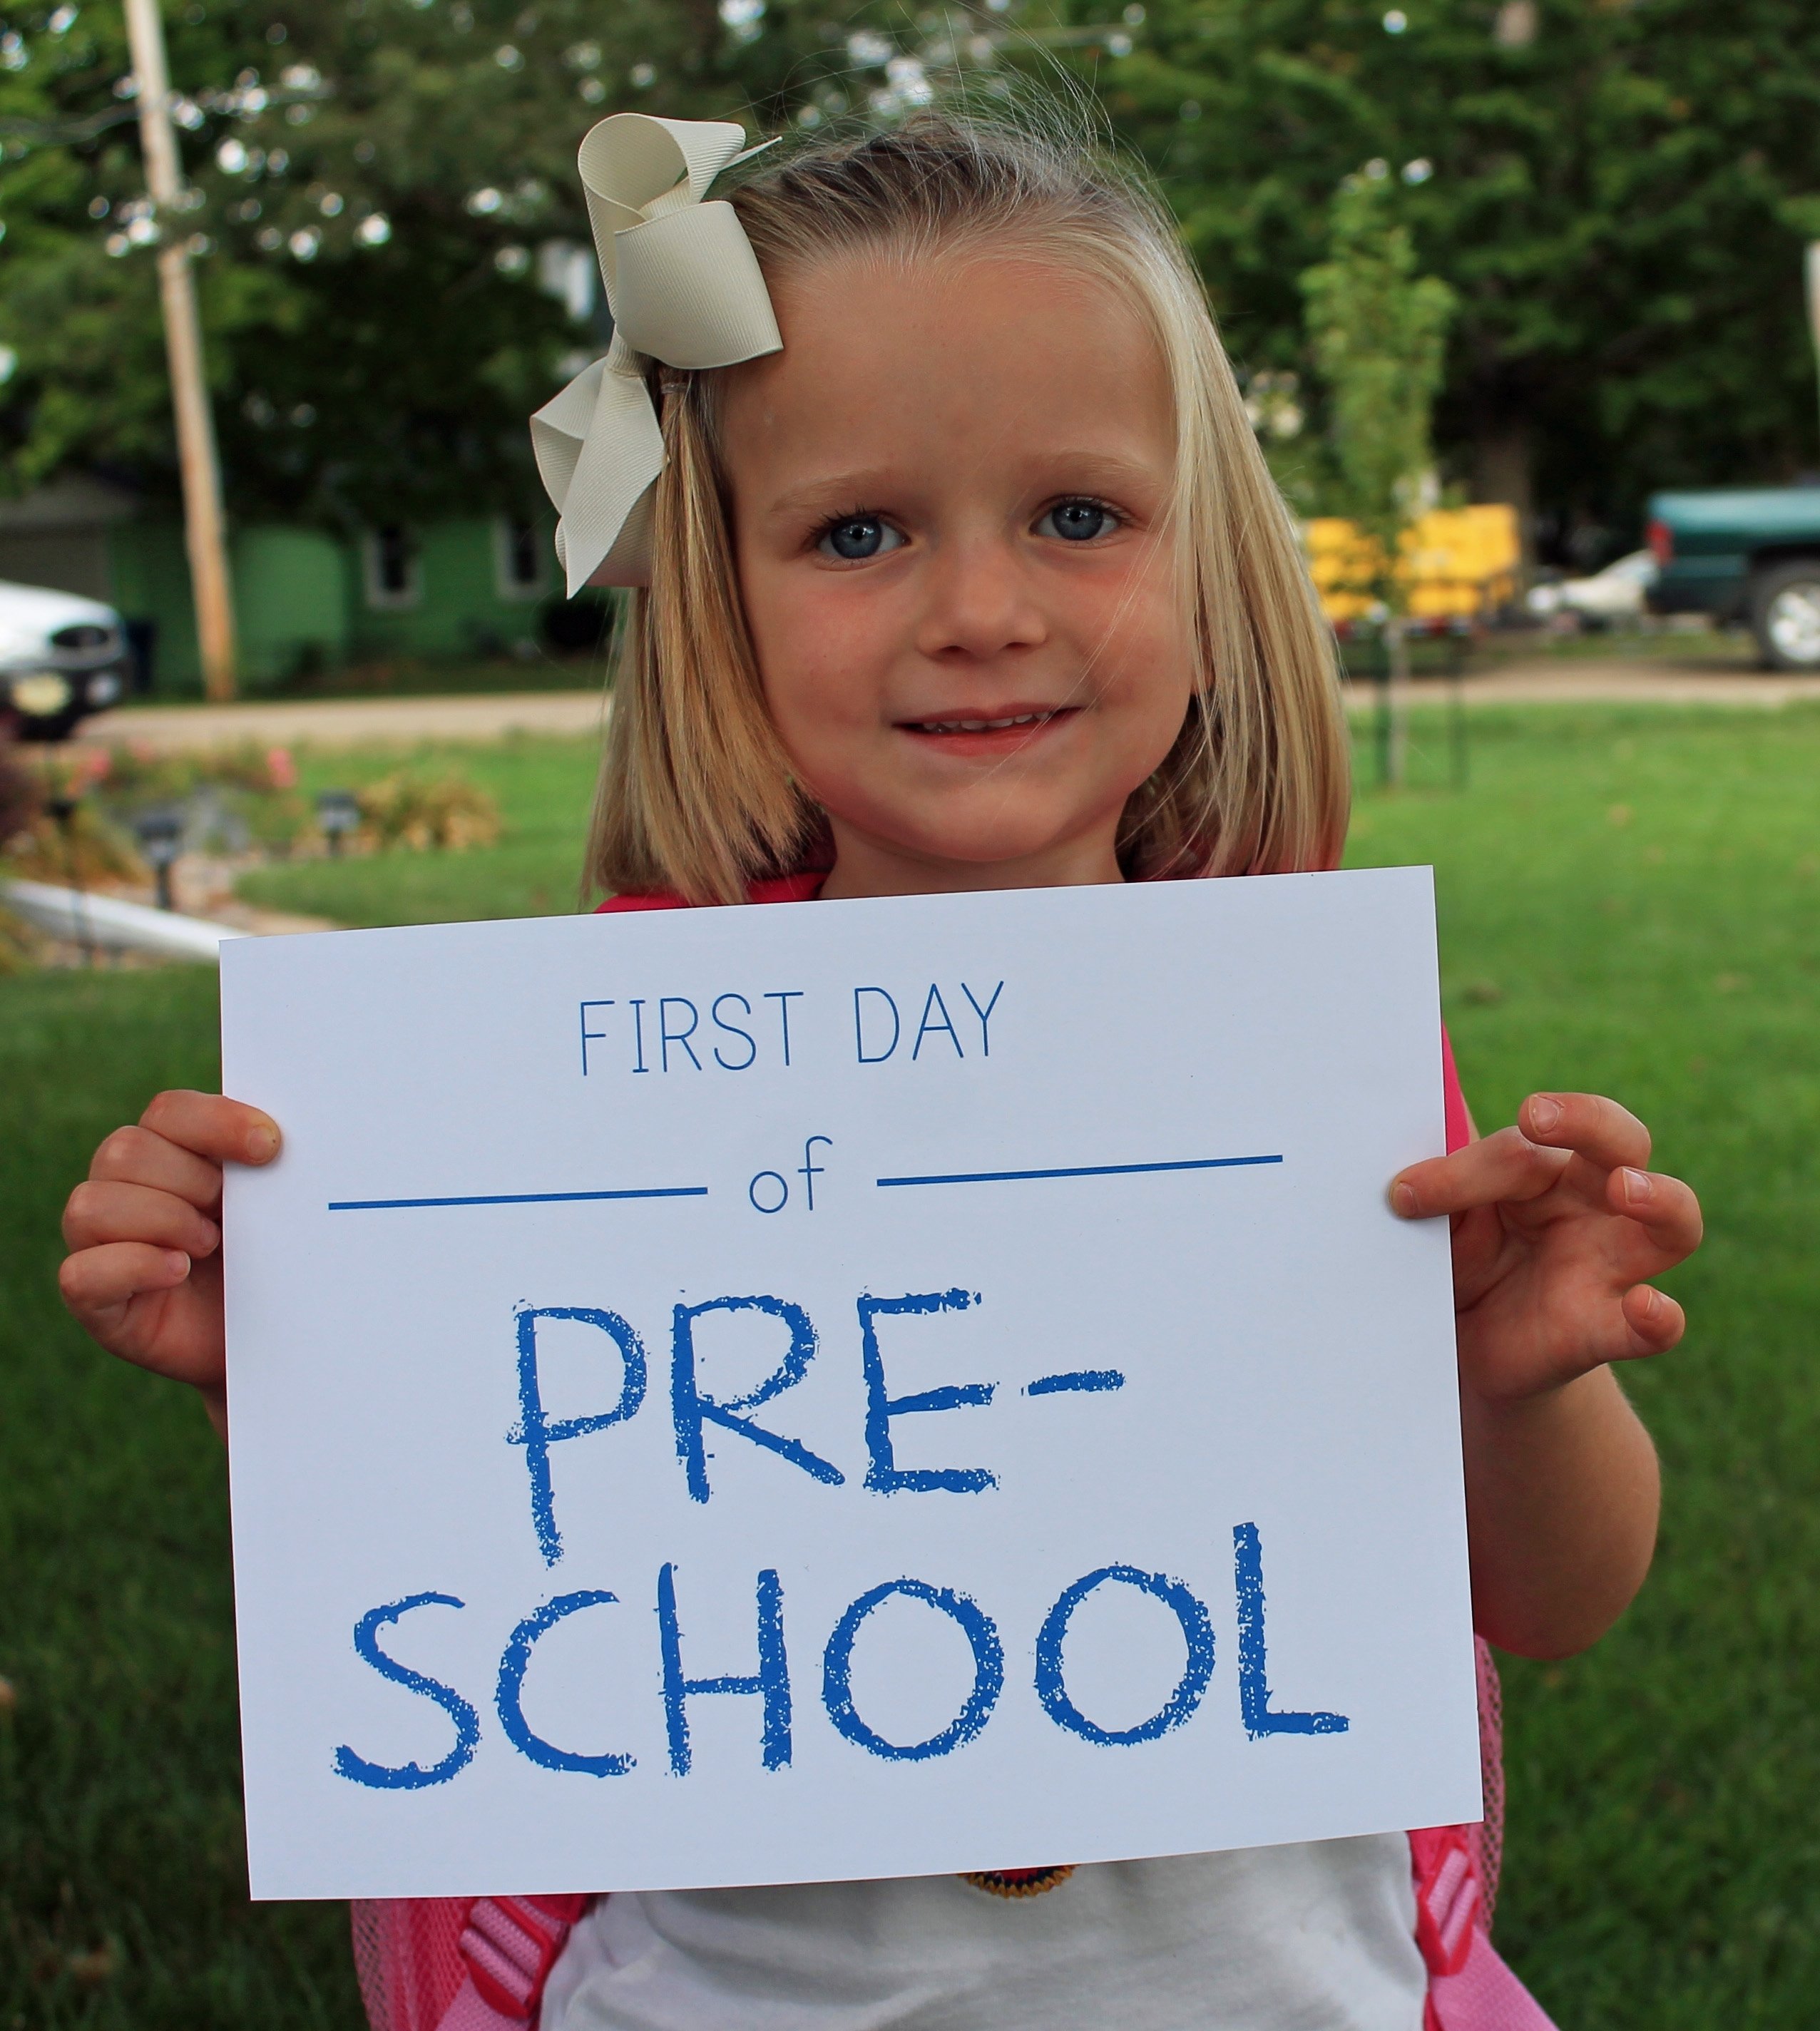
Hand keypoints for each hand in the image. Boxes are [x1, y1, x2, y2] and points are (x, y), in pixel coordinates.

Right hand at [59, 1090, 280, 1439]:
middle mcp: (122, 1188)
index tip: (270, 1147)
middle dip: (191, 1181)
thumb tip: (274, 1138)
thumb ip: (262, 1167)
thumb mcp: (274, 1207)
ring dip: (163, 1220)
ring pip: (93, 1204)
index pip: (169, 1111)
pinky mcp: (94, 1300)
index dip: (216, 1123)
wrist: (275, 1337)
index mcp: (169, 1151)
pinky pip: (81, 1273)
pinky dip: (133, 1265)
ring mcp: (100, 1244)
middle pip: (126, 1150)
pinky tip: (179, 1270)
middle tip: (229, 1215)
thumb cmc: (274, 1261)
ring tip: (209, 1247)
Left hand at [1390, 1092, 1701, 1404]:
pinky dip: (1658, 1318)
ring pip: (1673, 1223)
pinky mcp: (1609, 1328)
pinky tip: (1647, 1307)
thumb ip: (1439, 1190)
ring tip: (1626, 1190)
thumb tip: (1397, 1172)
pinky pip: (1656, 1326)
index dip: (1463, 1168)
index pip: (1525, 1145)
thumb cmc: (1463, 1262)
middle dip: (1587, 1120)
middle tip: (1535, 1116)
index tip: (1404, 1193)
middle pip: (1624, 1142)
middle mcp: (1594, 1203)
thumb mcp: (1444, 1225)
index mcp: (1549, 1166)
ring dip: (1659, 1199)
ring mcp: (1612, 1265)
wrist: (1468, 1345)